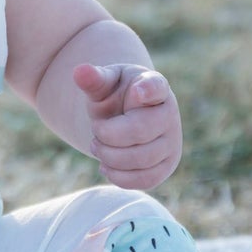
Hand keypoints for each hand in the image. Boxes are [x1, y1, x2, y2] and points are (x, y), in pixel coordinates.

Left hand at [72, 62, 182, 193]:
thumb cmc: (116, 96)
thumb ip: (95, 79)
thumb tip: (79, 71)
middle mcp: (170, 114)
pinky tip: (106, 166)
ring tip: (98, 147)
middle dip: (107, 135)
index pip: (156, 87)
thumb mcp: (105, 84)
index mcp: (155, 86)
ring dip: (110, 157)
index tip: (137, 92)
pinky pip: (145, 180)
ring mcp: (172, 142)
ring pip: (141, 160)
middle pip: (139, 131)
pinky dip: (119, 177)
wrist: (126, 118)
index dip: (149, 90)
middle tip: (95, 130)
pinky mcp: (166, 166)